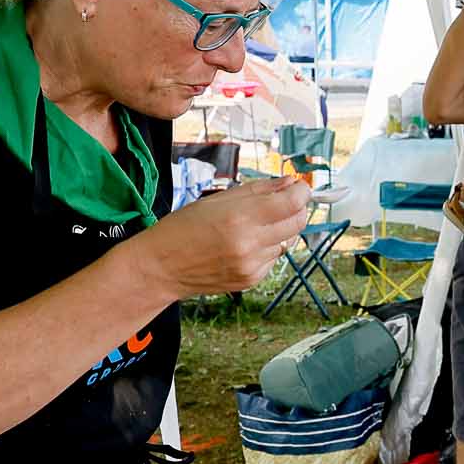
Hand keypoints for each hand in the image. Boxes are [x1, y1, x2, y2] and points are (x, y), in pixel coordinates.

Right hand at [132, 177, 312, 297]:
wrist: (161, 267)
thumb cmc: (184, 227)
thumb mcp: (218, 199)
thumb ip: (260, 190)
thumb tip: (292, 183)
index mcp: (240, 217)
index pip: (292, 203)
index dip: (302, 192)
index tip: (299, 187)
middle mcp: (250, 243)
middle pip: (298, 223)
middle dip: (296, 209)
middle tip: (282, 203)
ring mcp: (252, 265)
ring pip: (287, 241)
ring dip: (278, 231)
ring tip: (250, 227)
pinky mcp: (251, 280)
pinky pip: (273, 258)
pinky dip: (265, 249)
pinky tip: (242, 246)